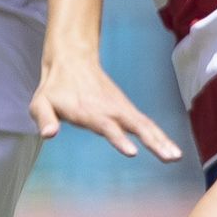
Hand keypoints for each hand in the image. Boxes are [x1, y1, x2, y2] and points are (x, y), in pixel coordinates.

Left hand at [31, 54, 182, 162]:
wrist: (72, 59)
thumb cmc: (55, 87)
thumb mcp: (40, 102)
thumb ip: (44, 118)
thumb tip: (48, 134)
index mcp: (89, 110)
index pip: (106, 126)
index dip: (118, 138)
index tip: (132, 151)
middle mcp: (110, 109)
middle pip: (135, 126)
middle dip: (152, 141)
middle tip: (169, 157)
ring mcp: (121, 108)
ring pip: (145, 125)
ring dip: (161, 140)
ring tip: (176, 157)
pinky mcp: (126, 109)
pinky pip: (146, 124)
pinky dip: (159, 136)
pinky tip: (171, 150)